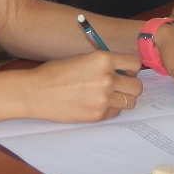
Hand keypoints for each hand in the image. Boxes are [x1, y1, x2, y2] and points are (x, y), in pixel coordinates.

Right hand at [24, 51, 141, 122]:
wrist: (36, 92)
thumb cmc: (56, 72)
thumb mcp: (83, 58)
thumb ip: (105, 63)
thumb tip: (123, 70)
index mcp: (103, 59)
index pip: (135, 64)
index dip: (131, 69)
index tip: (125, 71)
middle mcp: (107, 78)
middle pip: (137, 86)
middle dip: (130, 86)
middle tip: (119, 86)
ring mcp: (104, 99)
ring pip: (130, 101)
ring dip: (123, 99)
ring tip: (108, 96)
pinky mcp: (98, 115)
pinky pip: (115, 112)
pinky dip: (110, 109)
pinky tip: (96, 104)